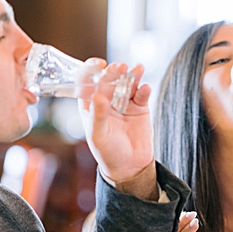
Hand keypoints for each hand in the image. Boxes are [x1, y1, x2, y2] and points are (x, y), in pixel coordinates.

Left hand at [78, 59, 155, 191]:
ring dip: (132, 75)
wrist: (129, 166)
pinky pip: (142, 94)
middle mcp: (107, 100)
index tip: (97, 64)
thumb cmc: (107, 152)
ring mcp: (124, 101)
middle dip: (114, 71)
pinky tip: (145, 88)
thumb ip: (98, 115)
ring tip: (136, 69)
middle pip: (109, 79)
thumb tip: (98, 96)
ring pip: (127, 83)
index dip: (91, 71)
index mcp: (90, 104)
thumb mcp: (98, 135)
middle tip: (119, 66)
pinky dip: (144, 89)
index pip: (87, 82)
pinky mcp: (140, 106)